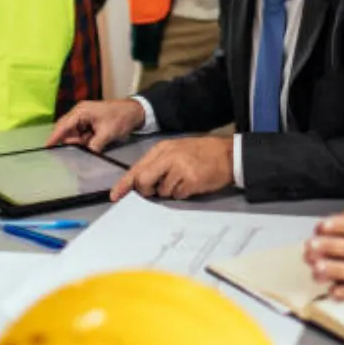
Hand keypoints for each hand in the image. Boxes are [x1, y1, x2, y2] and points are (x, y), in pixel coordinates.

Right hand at [47, 98, 144, 152]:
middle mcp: (80, 112)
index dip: (54, 137)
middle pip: (66, 129)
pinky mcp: (89, 121)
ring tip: (87, 146)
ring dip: (78, 141)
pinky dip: (83, 140)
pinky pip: (81, 133)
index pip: (64, 125)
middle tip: (67, 153)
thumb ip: (93, 145)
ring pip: (74, 132)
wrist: (136, 111)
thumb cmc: (121, 118)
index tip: (46, 146)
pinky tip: (90, 144)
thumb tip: (86, 153)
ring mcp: (84, 116)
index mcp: (82, 111)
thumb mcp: (107, 134)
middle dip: (67, 140)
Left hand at [110, 137, 233, 201]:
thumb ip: (157, 164)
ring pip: (162, 191)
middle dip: (146, 191)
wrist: (228, 154)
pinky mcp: (191, 180)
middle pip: (143, 181)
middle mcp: (168, 157)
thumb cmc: (201, 153)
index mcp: (162, 149)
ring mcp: (180, 168)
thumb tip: (140, 183)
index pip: (137, 168)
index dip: (124, 183)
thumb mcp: (176, 151)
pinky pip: (178, 195)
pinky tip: (191, 183)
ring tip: (183, 180)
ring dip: (170, 191)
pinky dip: (182, 194)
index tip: (115, 195)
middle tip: (157, 190)